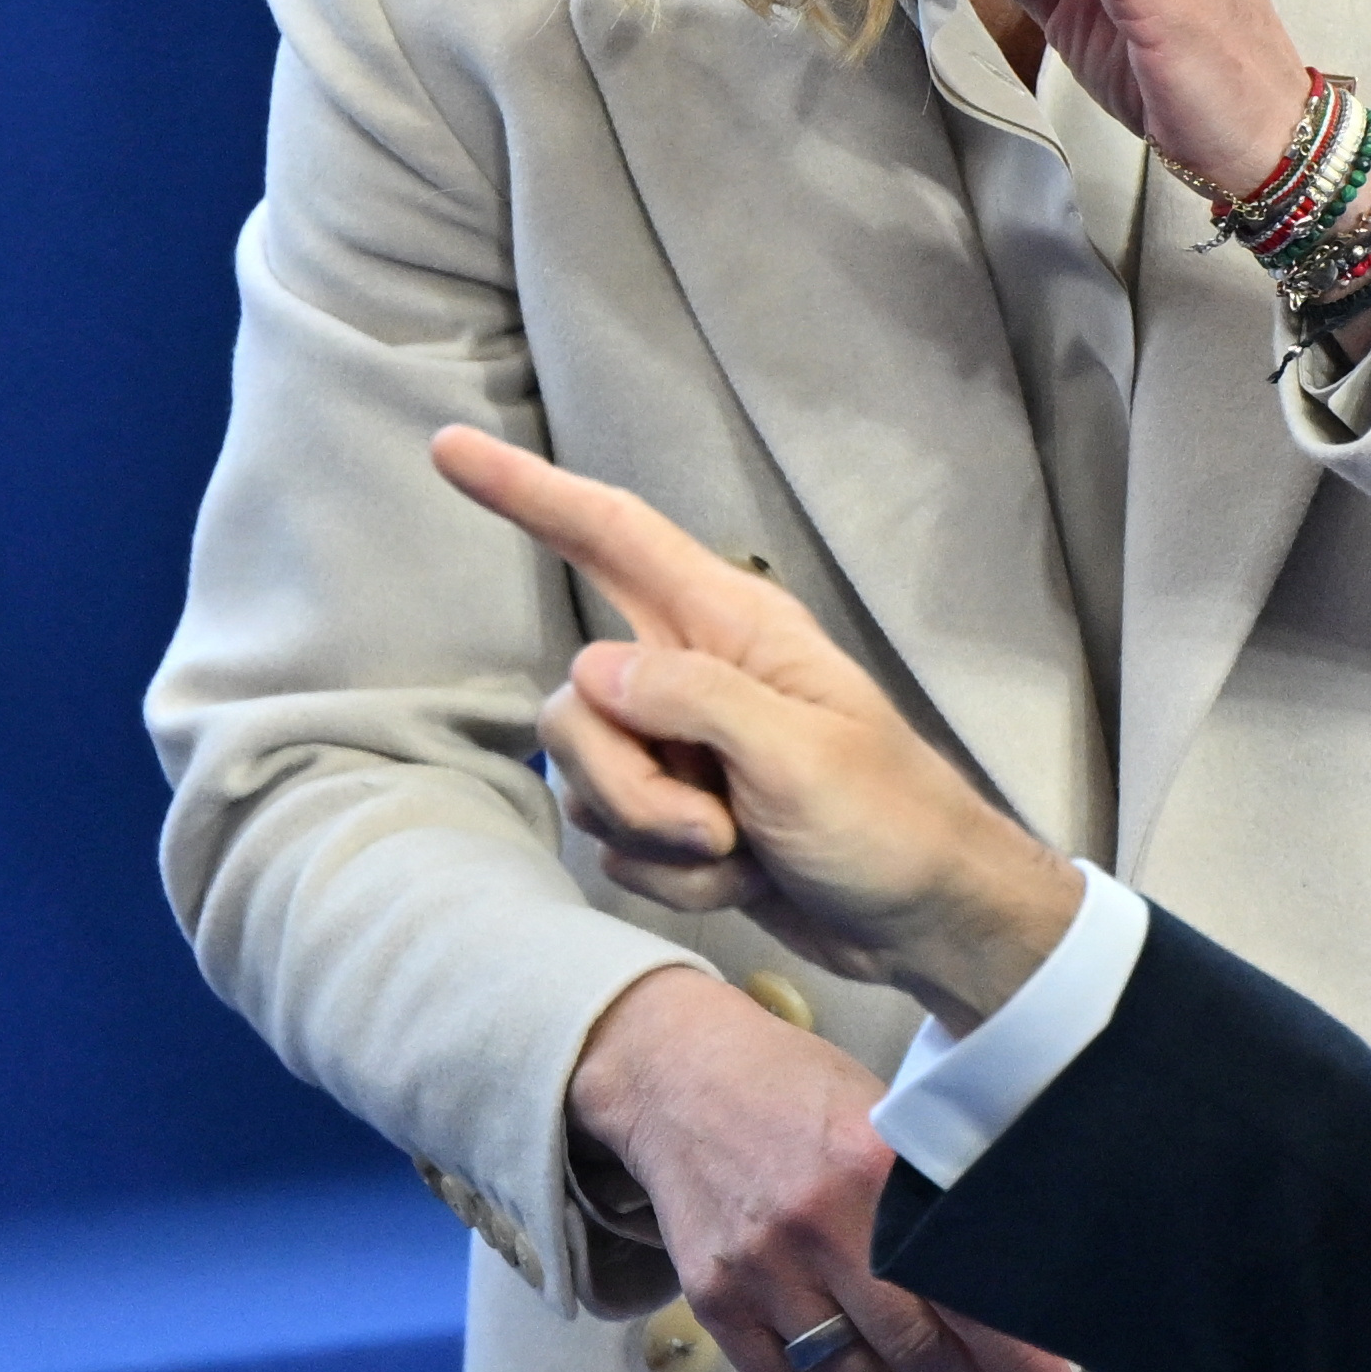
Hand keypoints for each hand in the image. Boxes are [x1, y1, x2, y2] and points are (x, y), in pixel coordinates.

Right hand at [431, 427, 1089, 1029]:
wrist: (920, 923)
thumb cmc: (887, 821)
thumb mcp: (799, 751)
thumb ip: (692, 699)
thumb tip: (591, 671)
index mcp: (729, 627)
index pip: (612, 536)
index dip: (528, 491)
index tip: (449, 448)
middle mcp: (689, 676)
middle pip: (575, 700)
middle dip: (627, 784)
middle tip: (719, 826)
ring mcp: (676, 751)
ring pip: (586, 782)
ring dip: (659, 842)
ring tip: (744, 852)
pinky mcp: (670, 820)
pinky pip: (613, 847)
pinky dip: (674, 882)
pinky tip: (743, 880)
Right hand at [568, 968, 1082, 1371]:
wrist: (679, 1075)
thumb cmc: (791, 1089)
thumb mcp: (881, 1117)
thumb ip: (930, 1194)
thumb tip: (997, 1282)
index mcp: (875, 1167)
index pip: (964, 1288)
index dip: (1016, 1355)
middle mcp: (817, 1223)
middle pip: (915, 1351)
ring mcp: (762, 1269)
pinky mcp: (717, 1300)